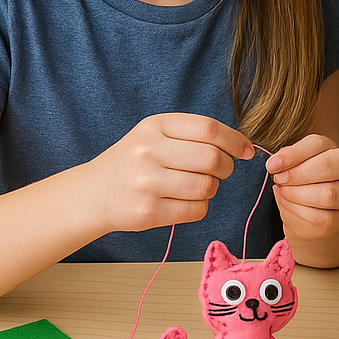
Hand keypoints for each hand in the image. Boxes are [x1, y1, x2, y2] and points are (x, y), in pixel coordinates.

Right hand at [88, 114, 253, 231]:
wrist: (93, 193)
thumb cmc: (134, 161)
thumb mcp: (155, 134)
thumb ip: (194, 134)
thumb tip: (243, 146)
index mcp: (154, 126)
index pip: (209, 129)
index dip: (235, 140)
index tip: (244, 150)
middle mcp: (148, 151)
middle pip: (212, 159)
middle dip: (225, 167)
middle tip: (219, 171)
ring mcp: (146, 183)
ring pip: (207, 186)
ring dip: (212, 188)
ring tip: (197, 185)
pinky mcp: (147, 212)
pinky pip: (196, 210)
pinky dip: (200, 206)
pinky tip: (184, 200)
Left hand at [267, 134, 338, 241]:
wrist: (309, 211)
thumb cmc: (302, 181)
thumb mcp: (295, 163)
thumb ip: (286, 158)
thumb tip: (274, 163)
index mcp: (337, 152)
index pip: (318, 145)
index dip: (293, 155)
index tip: (272, 165)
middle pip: (327, 168)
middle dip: (297, 175)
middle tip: (278, 180)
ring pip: (328, 195)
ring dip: (296, 195)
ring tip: (282, 193)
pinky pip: (322, 218)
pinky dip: (298, 213)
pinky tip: (288, 207)